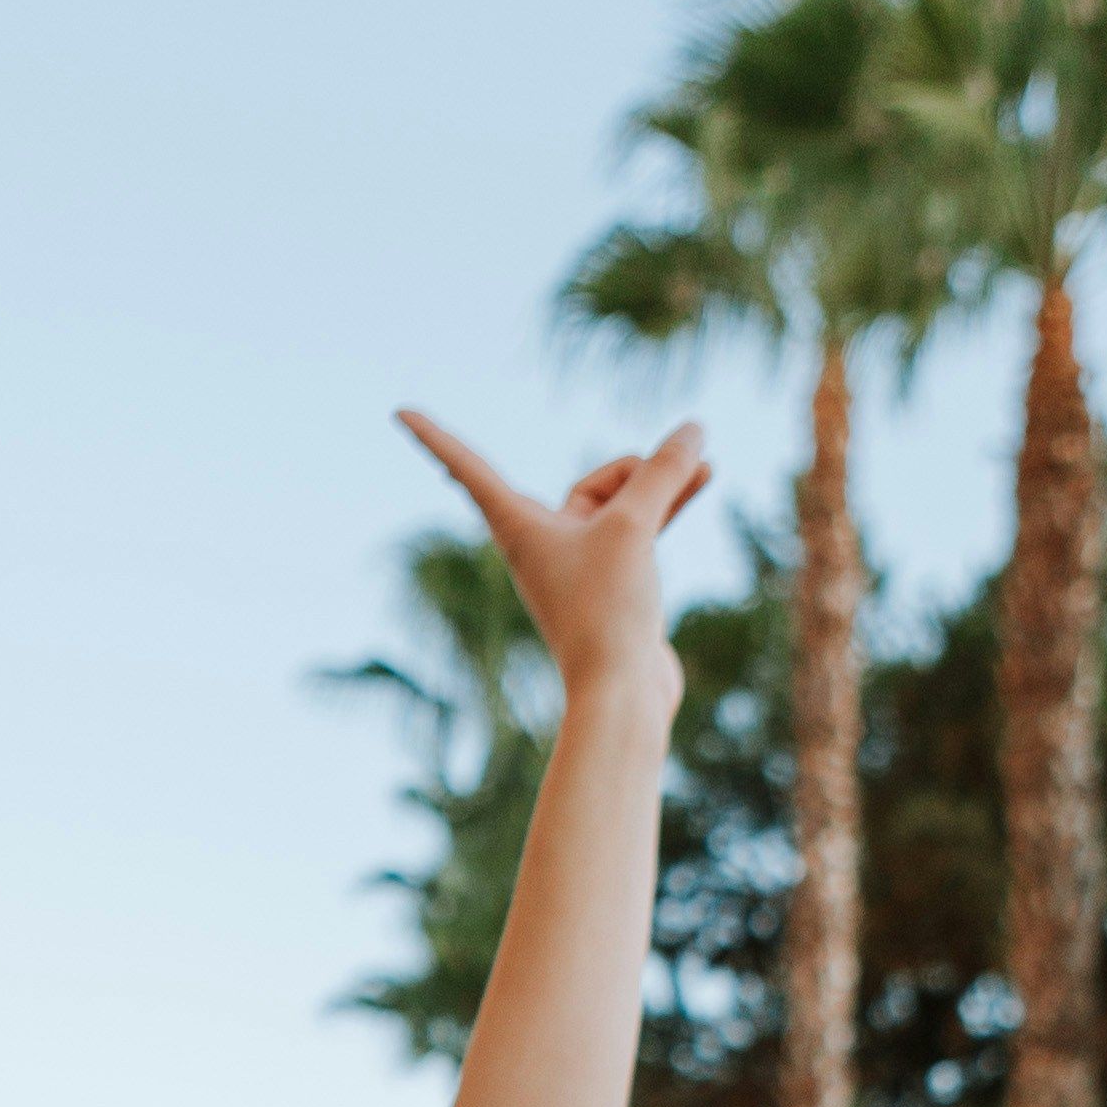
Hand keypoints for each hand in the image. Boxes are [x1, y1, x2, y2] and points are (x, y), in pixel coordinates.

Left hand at [397, 411, 708, 710]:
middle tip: (673, 479)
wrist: (622, 692)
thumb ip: (663, 472)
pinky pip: (638, 529)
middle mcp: (541, 543)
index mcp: (518, 526)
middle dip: (638, 471)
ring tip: (707, 464)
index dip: (436, 439)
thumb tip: (692, 432)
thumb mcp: (635, 526)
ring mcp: (579, 565)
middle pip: (593, 483)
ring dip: (661, 485)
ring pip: (622, 505)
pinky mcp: (612, 584)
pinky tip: (701, 483)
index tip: (399, 414)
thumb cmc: (610, 611)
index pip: (467, 467)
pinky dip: (664, 508)